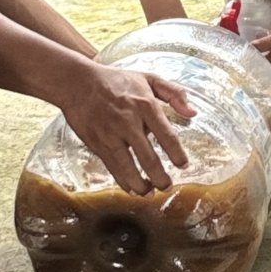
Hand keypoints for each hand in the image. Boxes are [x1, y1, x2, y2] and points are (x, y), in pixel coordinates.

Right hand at [62, 65, 193, 194]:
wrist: (78, 82)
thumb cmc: (116, 80)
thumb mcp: (148, 78)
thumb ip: (174, 93)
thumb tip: (193, 112)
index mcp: (145, 105)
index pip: (167, 135)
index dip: (177, 154)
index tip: (183, 165)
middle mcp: (128, 122)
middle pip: (148, 158)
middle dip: (160, 178)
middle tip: (168, 186)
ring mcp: (111, 134)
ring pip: (128, 168)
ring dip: (141, 185)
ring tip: (150, 193)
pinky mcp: (97, 143)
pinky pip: (112, 167)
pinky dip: (123, 182)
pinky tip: (132, 189)